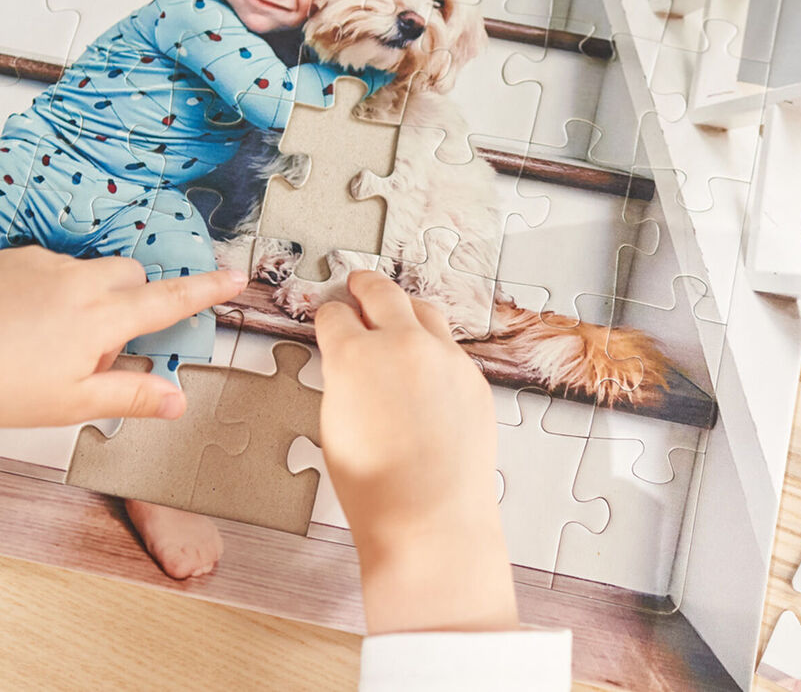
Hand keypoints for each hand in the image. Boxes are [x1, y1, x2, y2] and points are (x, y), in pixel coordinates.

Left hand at [0, 246, 246, 427]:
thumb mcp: (69, 405)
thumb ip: (130, 395)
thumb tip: (177, 400)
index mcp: (101, 319)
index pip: (169, 299)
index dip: (206, 289)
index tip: (234, 277)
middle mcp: (78, 281)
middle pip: (131, 277)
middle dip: (133, 301)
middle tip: (100, 350)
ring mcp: (43, 263)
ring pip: (88, 273)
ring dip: (88, 300)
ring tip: (43, 346)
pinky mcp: (11, 256)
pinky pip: (50, 268)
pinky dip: (51, 292)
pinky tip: (16, 326)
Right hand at [314, 271, 515, 633]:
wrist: (429, 517)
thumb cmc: (375, 488)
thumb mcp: (334, 424)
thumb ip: (342, 379)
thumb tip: (348, 361)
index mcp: (353, 355)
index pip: (335, 314)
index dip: (328, 315)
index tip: (328, 315)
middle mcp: (400, 345)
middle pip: (380, 291)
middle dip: (363, 285)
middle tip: (356, 283)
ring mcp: (443, 358)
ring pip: (422, 310)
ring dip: (403, 307)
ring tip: (395, 311)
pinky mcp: (473, 378)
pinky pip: (449, 347)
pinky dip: (432, 345)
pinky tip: (424, 364)